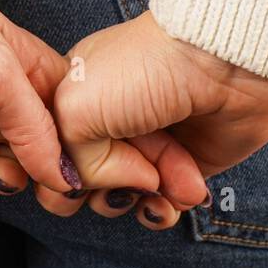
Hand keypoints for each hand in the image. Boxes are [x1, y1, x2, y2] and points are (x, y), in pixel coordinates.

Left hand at [0, 0, 92, 193]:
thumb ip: (31, 120)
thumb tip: (63, 173)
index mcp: (30, 61)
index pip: (84, 107)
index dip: (109, 139)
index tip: (133, 171)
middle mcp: (11, 90)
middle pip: (64, 137)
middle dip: (85, 167)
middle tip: (101, 197)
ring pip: (33, 157)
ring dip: (50, 180)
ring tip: (59, 200)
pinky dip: (12, 180)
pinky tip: (12, 184)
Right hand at [0, 11, 267, 227]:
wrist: (220, 60)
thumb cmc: (147, 66)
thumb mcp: (77, 110)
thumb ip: (71, 160)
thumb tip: (115, 187)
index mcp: (74, 96)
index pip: (48, 152)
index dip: (55, 173)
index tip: (69, 174)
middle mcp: (108, 121)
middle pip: (82, 183)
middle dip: (96, 193)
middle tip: (114, 180)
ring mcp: (147, 144)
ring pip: (122, 199)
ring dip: (137, 202)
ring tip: (156, 187)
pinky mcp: (183, 164)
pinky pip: (163, 204)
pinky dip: (167, 206)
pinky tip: (177, 193)